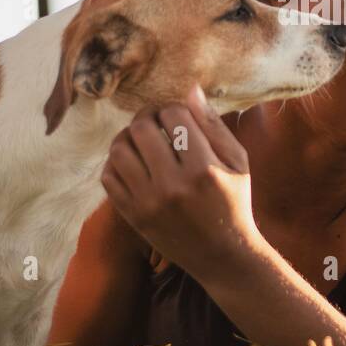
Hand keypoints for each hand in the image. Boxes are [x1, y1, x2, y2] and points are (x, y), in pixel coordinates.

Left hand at [100, 85, 261, 282]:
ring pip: (119, 150)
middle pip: (141, 128)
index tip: (178, 116)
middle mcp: (172, 186)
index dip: (174, 108)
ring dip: (128, 136)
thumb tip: (189, 89)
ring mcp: (148, 203)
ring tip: (142, 139)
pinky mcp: (133, 216)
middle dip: (147, 116)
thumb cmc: (234, 202)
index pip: (174, 116)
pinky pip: (108, 176)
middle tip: (156, 121)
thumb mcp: (237, 162)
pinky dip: (115, 162)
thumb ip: (213, 125)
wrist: (223, 256)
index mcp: (203, 169)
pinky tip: (132, 162)